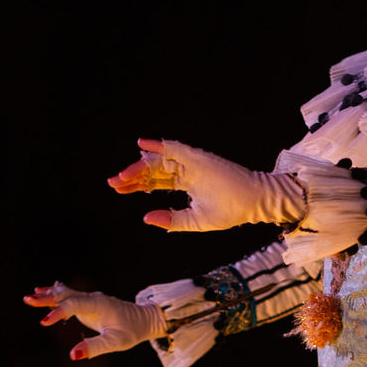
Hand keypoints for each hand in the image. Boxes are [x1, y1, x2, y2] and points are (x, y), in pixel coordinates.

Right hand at [24, 283, 168, 359]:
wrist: (144, 319)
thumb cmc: (131, 331)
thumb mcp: (115, 342)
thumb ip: (94, 347)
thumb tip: (72, 355)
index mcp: (98, 305)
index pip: (73, 306)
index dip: (58, 313)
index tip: (44, 323)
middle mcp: (92, 299)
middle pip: (66, 296)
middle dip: (47, 298)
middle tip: (28, 299)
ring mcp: (90, 299)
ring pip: (66, 294)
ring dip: (49, 295)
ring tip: (31, 295)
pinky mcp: (89, 303)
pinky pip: (70, 296)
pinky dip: (56, 294)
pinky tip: (43, 291)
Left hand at [107, 138, 303, 232]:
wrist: (253, 203)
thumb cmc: (229, 212)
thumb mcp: (195, 221)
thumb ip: (172, 220)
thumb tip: (146, 217)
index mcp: (187, 184)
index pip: (156, 181)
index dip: (137, 185)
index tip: (118, 189)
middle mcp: (186, 170)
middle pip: (154, 170)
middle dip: (133, 176)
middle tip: (113, 182)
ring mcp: (192, 162)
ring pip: (160, 161)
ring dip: (140, 166)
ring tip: (122, 176)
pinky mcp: (198, 158)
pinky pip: (175, 148)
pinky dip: (158, 145)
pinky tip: (142, 145)